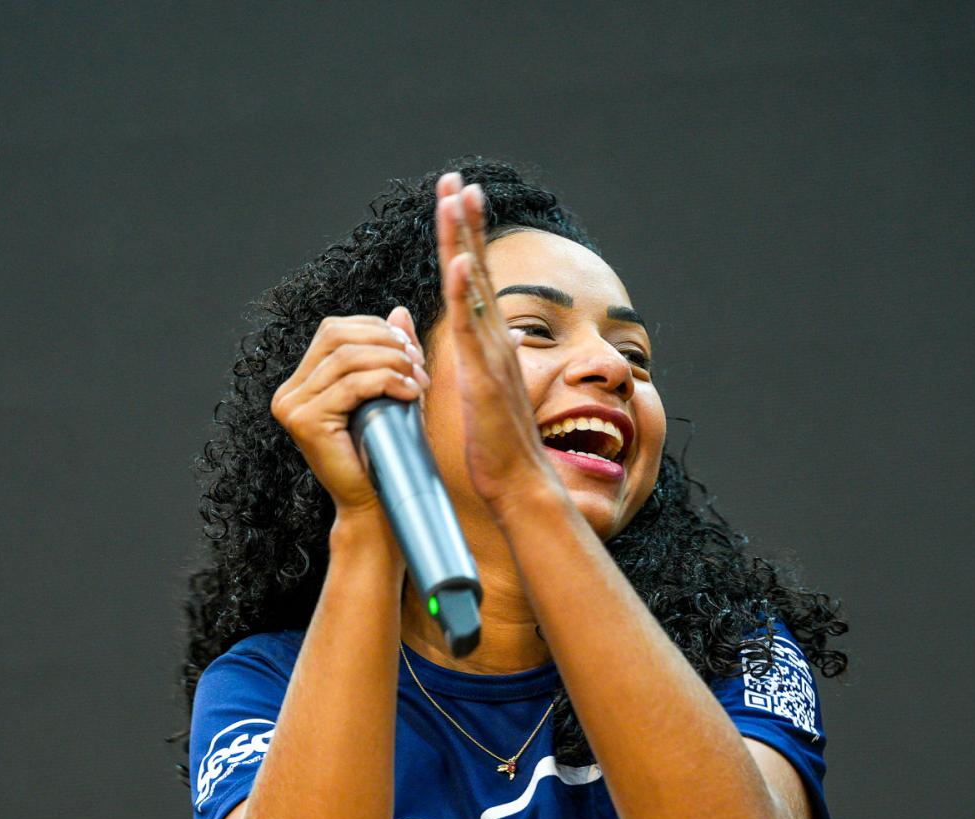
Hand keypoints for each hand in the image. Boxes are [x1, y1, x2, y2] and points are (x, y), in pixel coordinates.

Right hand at [270, 308, 430, 523]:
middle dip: (384, 342)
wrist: (376, 503)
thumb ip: (391, 352)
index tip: (410, 349)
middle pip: (336, 336)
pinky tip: (409, 393)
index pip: (333, 331)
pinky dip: (386, 382)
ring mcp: (291, 407)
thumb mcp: (391, 391)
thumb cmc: (385, 449)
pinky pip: (350, 386)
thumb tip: (399, 310)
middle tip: (418, 363)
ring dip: (390, 362)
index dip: (374, 329)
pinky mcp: (304, 422)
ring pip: (345, 358)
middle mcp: (288, 392)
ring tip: (418, 380)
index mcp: (301, 382)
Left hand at [434, 172, 560, 511]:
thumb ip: (475, 356)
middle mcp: (495, 339)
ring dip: (464, 240)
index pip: (474, 280)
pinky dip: (467, 294)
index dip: (466, 239)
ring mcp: (492, 355)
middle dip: (465, 222)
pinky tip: (459, 261)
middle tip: (455, 179)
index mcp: (489, 343)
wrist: (519, 484)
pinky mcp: (486, 377)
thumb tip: (486, 332)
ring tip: (455, 198)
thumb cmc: (498, 446)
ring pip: (475, 286)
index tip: (457, 200)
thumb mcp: (478, 390)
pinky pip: (473, 328)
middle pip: (477, 268)